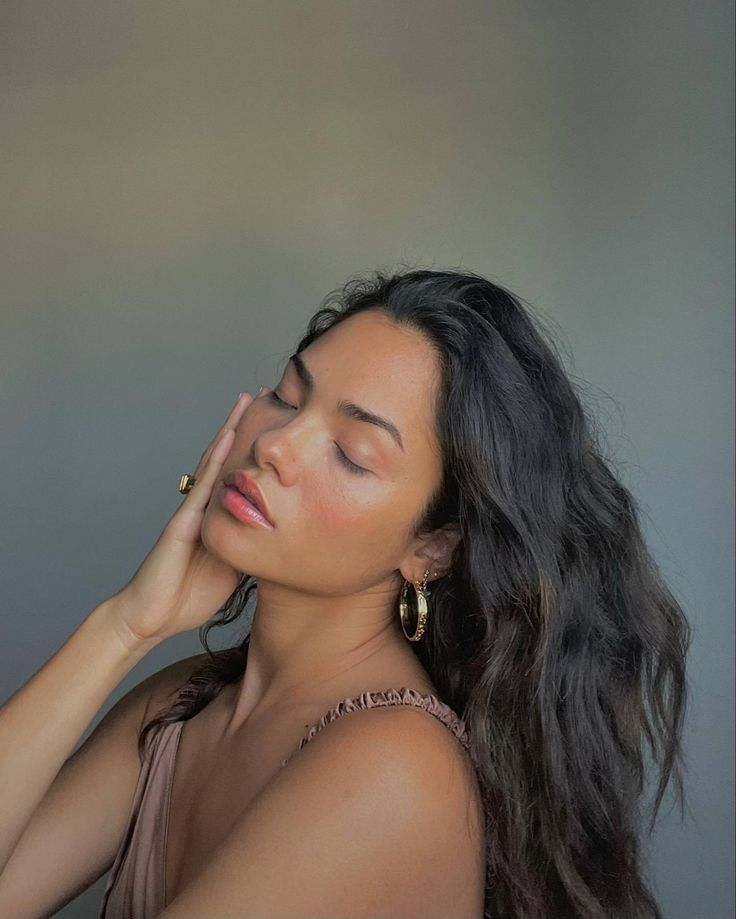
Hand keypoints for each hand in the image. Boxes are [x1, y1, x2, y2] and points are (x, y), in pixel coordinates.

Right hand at [108, 392, 254, 647]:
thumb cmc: (190, 596)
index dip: (258, 449)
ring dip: (230, 430)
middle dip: (245, 427)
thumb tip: (283, 537)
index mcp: (219, 517)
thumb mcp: (235, 568)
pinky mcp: (182, 522)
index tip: (279, 422)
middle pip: (227, 458)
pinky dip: (215, 460)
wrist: (154, 617)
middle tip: (267, 395)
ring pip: (214, 462)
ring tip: (247, 400)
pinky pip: (202, 485)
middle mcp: (205, 506)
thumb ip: (252, 547)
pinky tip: (228, 437)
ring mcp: (192, 510)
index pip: (241, 474)